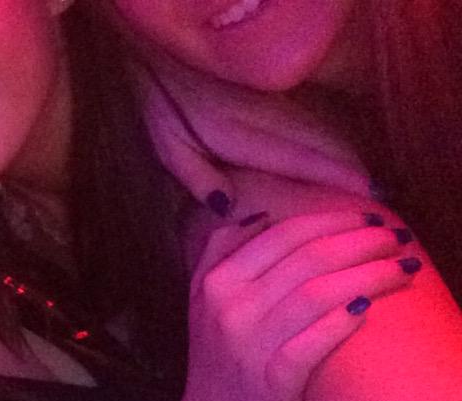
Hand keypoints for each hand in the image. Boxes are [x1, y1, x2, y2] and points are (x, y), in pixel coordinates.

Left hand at [136, 56, 371, 213]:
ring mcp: (281, 97)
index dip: (337, 179)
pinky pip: (322, 116)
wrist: (172, 46)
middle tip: (375, 209)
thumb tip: (225, 208)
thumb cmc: (168, 104)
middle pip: (329, 143)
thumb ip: (197, 177)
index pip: (301, 157)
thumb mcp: (169, 144)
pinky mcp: (285, 87)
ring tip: (369, 192)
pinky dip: (339, 140)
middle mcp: (269, 111)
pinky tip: (347, 162)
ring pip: (331, 128)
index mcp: (238, 130)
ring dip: (351, 158)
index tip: (365, 202)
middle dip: (355, 174)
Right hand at [179, 210, 418, 400]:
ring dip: (369, 275)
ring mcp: (252, 343)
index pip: (283, 235)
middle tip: (396, 237)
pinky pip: (317, 341)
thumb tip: (263, 215)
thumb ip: (222, 248)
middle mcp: (231, 307)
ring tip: (402, 267)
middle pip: (309, 259)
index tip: (368, 217)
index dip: (331, 221)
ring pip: (319, 293)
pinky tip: (370, 308)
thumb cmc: (221, 349)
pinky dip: (345, 321)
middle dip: (362, 241)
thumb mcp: (203, 294)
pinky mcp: (275, 377)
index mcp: (218, 280)